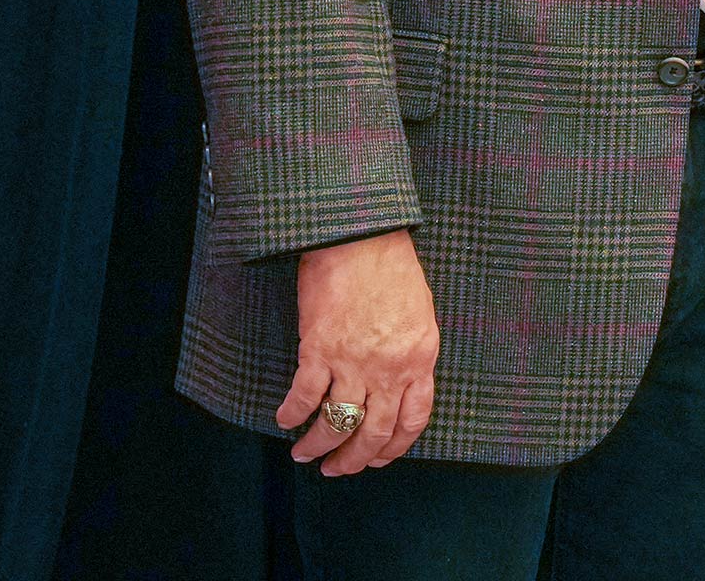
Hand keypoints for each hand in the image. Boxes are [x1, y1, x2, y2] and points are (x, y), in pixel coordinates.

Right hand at [280, 228, 439, 474]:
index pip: (413, 419)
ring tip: (305, 453)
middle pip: (374, 433)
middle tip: (338, 469)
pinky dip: (291, 415)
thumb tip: (396, 386)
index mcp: (419, 357)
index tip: (378, 459)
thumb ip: (410, 353)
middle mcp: (390, 367)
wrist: (361, 235)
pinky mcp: (320, 350)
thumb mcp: (418, 313)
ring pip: (336, 424)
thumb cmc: (391, 266)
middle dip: (354, 459)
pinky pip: (304, 398)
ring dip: (318, 446)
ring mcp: (354, 361)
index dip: (394, 447)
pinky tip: (285, 420)